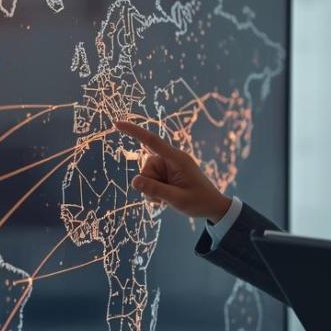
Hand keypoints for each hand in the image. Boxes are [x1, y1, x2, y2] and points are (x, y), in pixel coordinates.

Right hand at [113, 120, 232, 221]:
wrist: (213, 206)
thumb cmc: (199, 201)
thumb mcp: (177, 199)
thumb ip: (155, 190)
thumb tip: (134, 181)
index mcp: (177, 159)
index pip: (152, 141)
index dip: (134, 132)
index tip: (117, 124)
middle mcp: (172, 159)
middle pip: (146, 167)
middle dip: (150, 184)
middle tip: (167, 196)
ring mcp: (169, 166)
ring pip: (146, 176)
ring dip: (153, 190)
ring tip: (170, 197)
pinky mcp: (167, 173)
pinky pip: (150, 181)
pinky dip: (155, 192)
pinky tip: (168, 197)